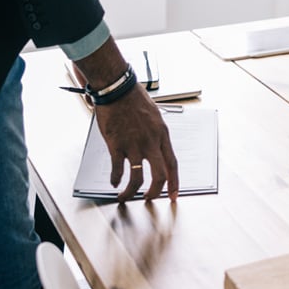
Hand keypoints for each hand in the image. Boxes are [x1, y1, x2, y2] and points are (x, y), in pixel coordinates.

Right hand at [95, 86, 178, 202]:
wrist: (118, 89)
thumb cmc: (134, 99)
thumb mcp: (154, 115)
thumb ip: (156, 134)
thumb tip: (156, 148)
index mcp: (162, 134)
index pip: (173, 164)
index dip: (174, 182)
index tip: (173, 195)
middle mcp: (151, 142)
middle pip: (160, 175)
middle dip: (156, 192)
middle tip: (149, 199)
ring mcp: (134, 144)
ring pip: (138, 178)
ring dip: (131, 192)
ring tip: (125, 196)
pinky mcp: (117, 145)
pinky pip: (118, 170)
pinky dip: (116, 180)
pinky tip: (114, 182)